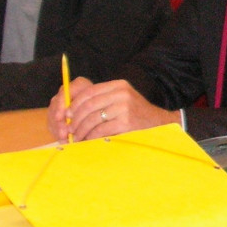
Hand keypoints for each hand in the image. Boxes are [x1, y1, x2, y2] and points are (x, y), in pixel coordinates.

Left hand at [48, 78, 174, 140]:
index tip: (67, 114)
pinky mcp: (126, 123)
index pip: (90, 91)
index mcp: (119, 85)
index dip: (75, 103)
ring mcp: (125, 108)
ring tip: (76, 137)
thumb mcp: (122, 99)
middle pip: (89, 105)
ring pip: (93, 118)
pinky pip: (100, 130)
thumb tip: (72, 110)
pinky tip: (88, 140)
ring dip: (81, 130)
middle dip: (75, 119)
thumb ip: (103, 100)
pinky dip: (91, 137)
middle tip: (69, 128)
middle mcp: (122, 94)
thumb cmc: (136, 114)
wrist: (160, 124)